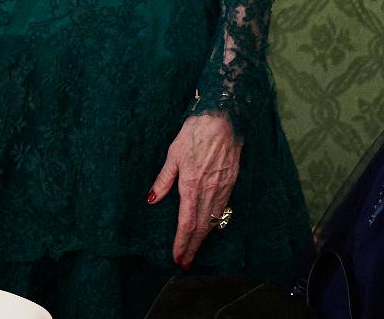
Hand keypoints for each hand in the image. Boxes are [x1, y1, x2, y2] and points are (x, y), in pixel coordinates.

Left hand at [147, 112, 241, 268]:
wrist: (223, 120)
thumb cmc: (194, 133)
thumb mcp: (174, 154)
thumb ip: (164, 179)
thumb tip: (151, 199)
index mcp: (191, 186)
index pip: (186, 223)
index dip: (182, 243)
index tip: (177, 257)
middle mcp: (209, 192)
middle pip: (201, 228)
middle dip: (193, 247)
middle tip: (186, 263)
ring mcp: (222, 189)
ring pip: (213, 221)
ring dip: (203, 238)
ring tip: (194, 250)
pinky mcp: (231, 184)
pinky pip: (222, 210)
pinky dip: (214, 224)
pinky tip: (209, 228)